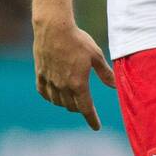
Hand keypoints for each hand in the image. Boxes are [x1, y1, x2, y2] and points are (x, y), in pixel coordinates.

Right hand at [32, 14, 115, 129]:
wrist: (54, 28)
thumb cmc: (78, 40)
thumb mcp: (96, 55)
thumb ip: (105, 73)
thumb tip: (115, 86)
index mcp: (78, 84)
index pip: (86, 109)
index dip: (92, 119)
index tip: (96, 127)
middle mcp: (63, 86)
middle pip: (72, 107)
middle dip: (80, 109)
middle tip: (86, 105)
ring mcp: (50, 81)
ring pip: (58, 102)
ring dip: (66, 104)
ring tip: (72, 98)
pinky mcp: (40, 74)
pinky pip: (44, 93)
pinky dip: (50, 97)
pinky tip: (54, 94)